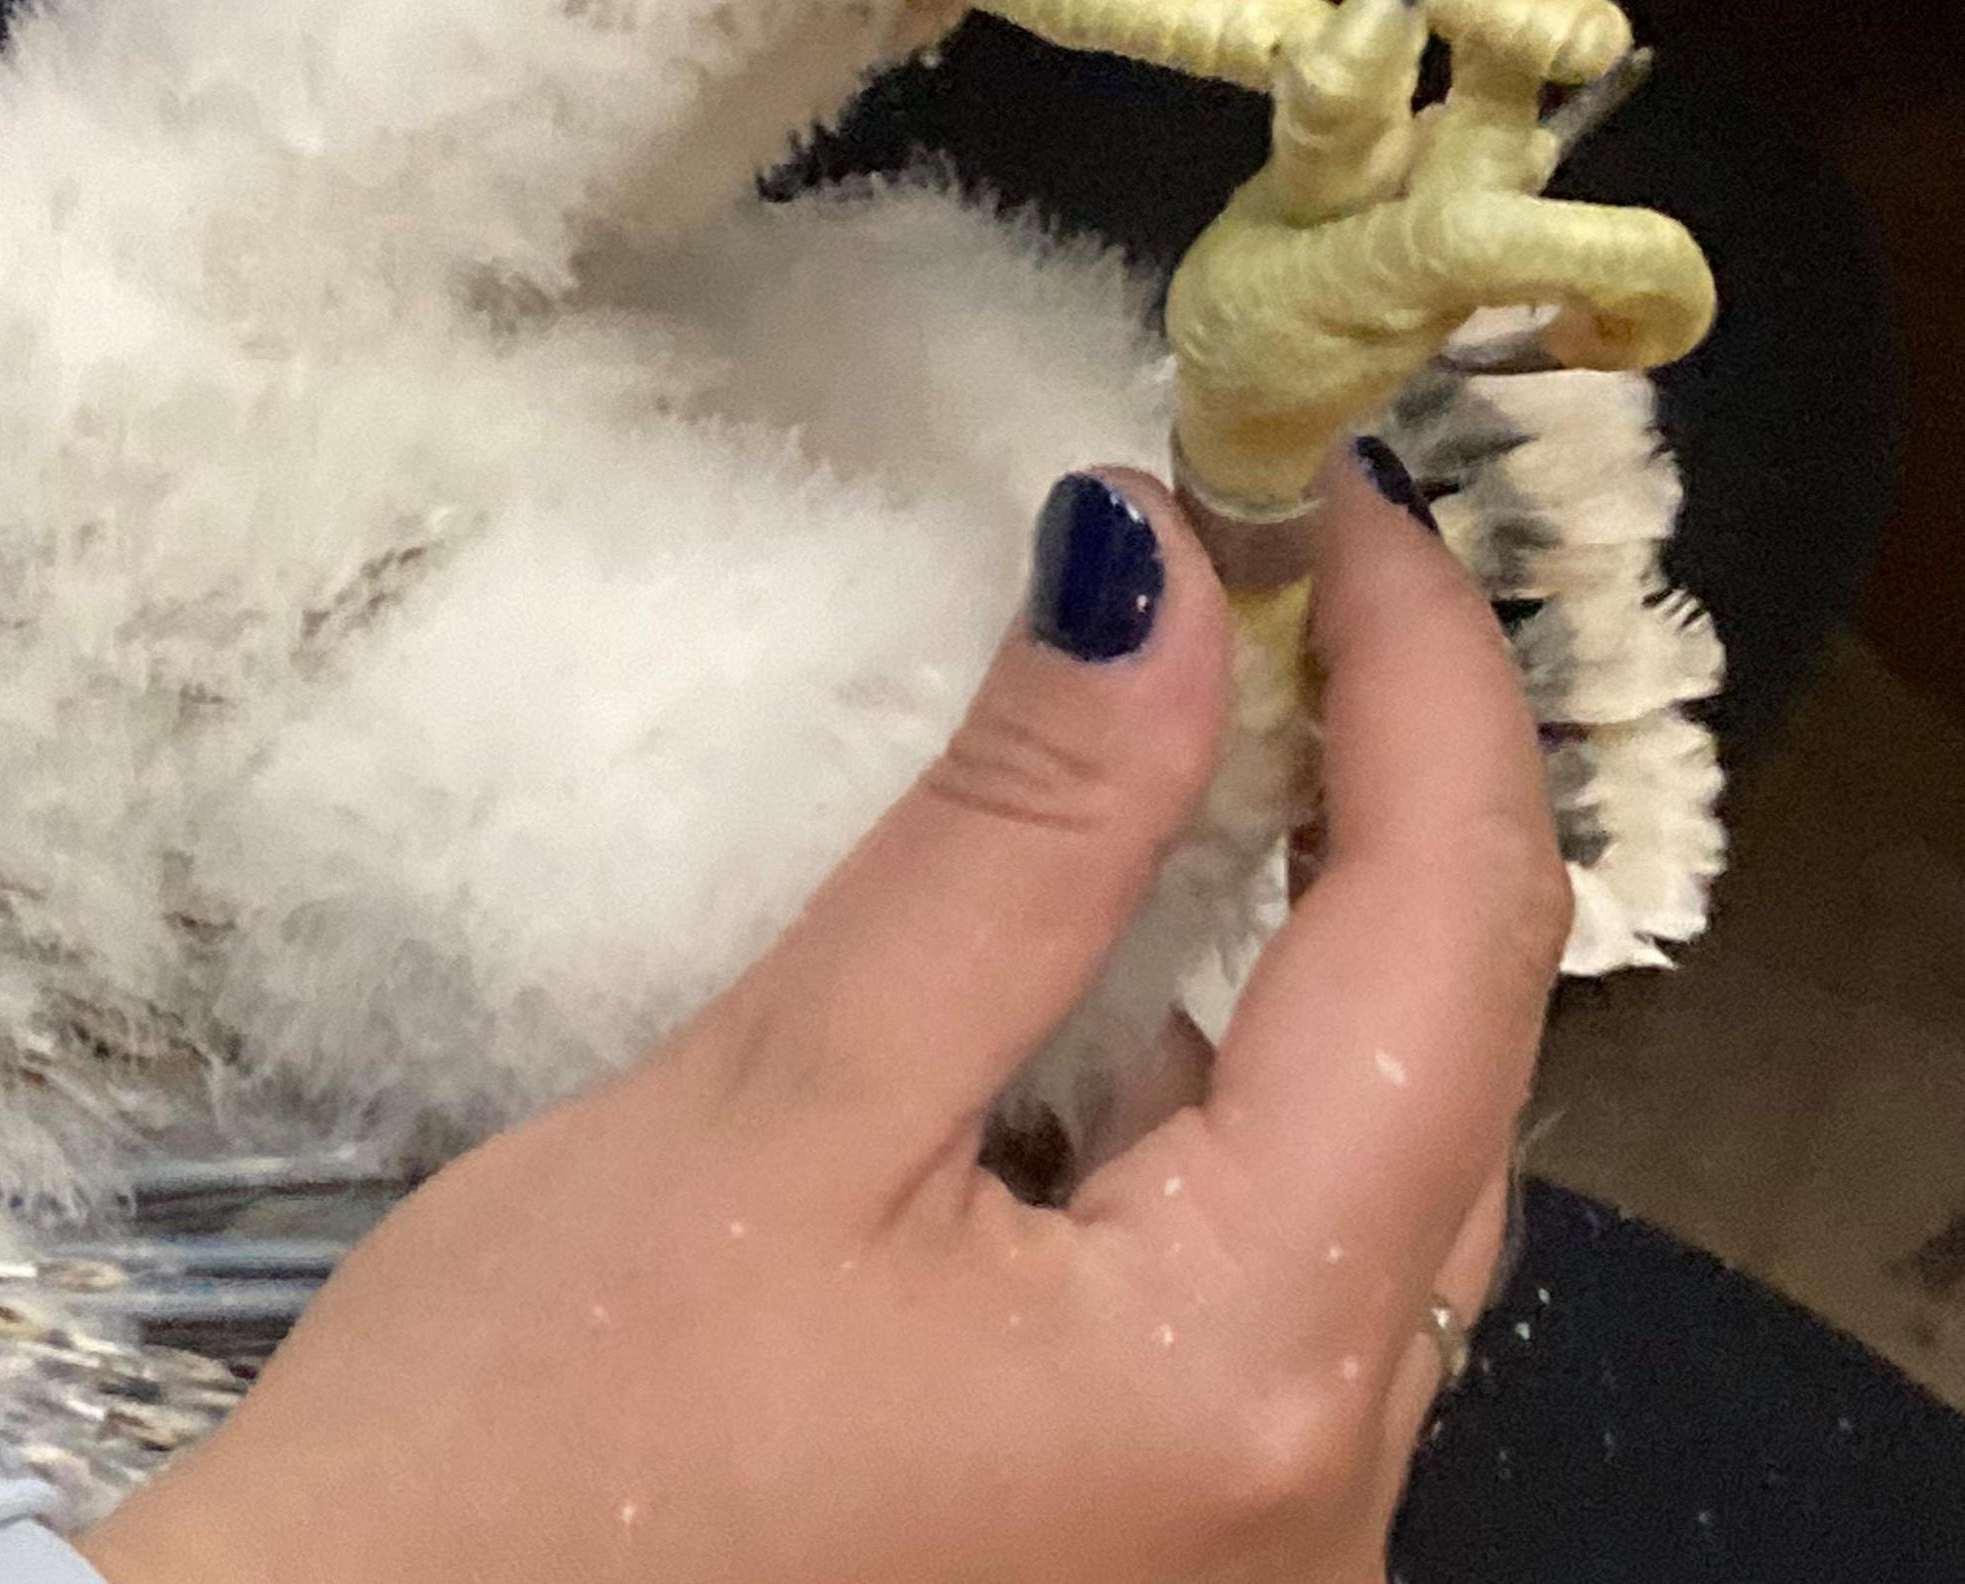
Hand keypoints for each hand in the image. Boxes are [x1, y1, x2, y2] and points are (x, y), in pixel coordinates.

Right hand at [78, 455, 1569, 1583]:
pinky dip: (1208, 1128)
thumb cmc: (510, 1466)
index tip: (1329, 487)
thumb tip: (1159, 576)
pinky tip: (1081, 1037)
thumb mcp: (767, 1105)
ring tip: (1165, 770)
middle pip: (1453, 1076)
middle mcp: (1322, 1503)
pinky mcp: (1153, 1564)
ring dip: (1293, 971)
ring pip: (1368, 1195)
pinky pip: (1263, 1301)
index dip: (1425, 678)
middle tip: (1259, 584)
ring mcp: (1248, 1558)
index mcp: (1247, 1375)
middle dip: (1376, 811)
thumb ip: (1008, 843)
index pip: (1454, 944)